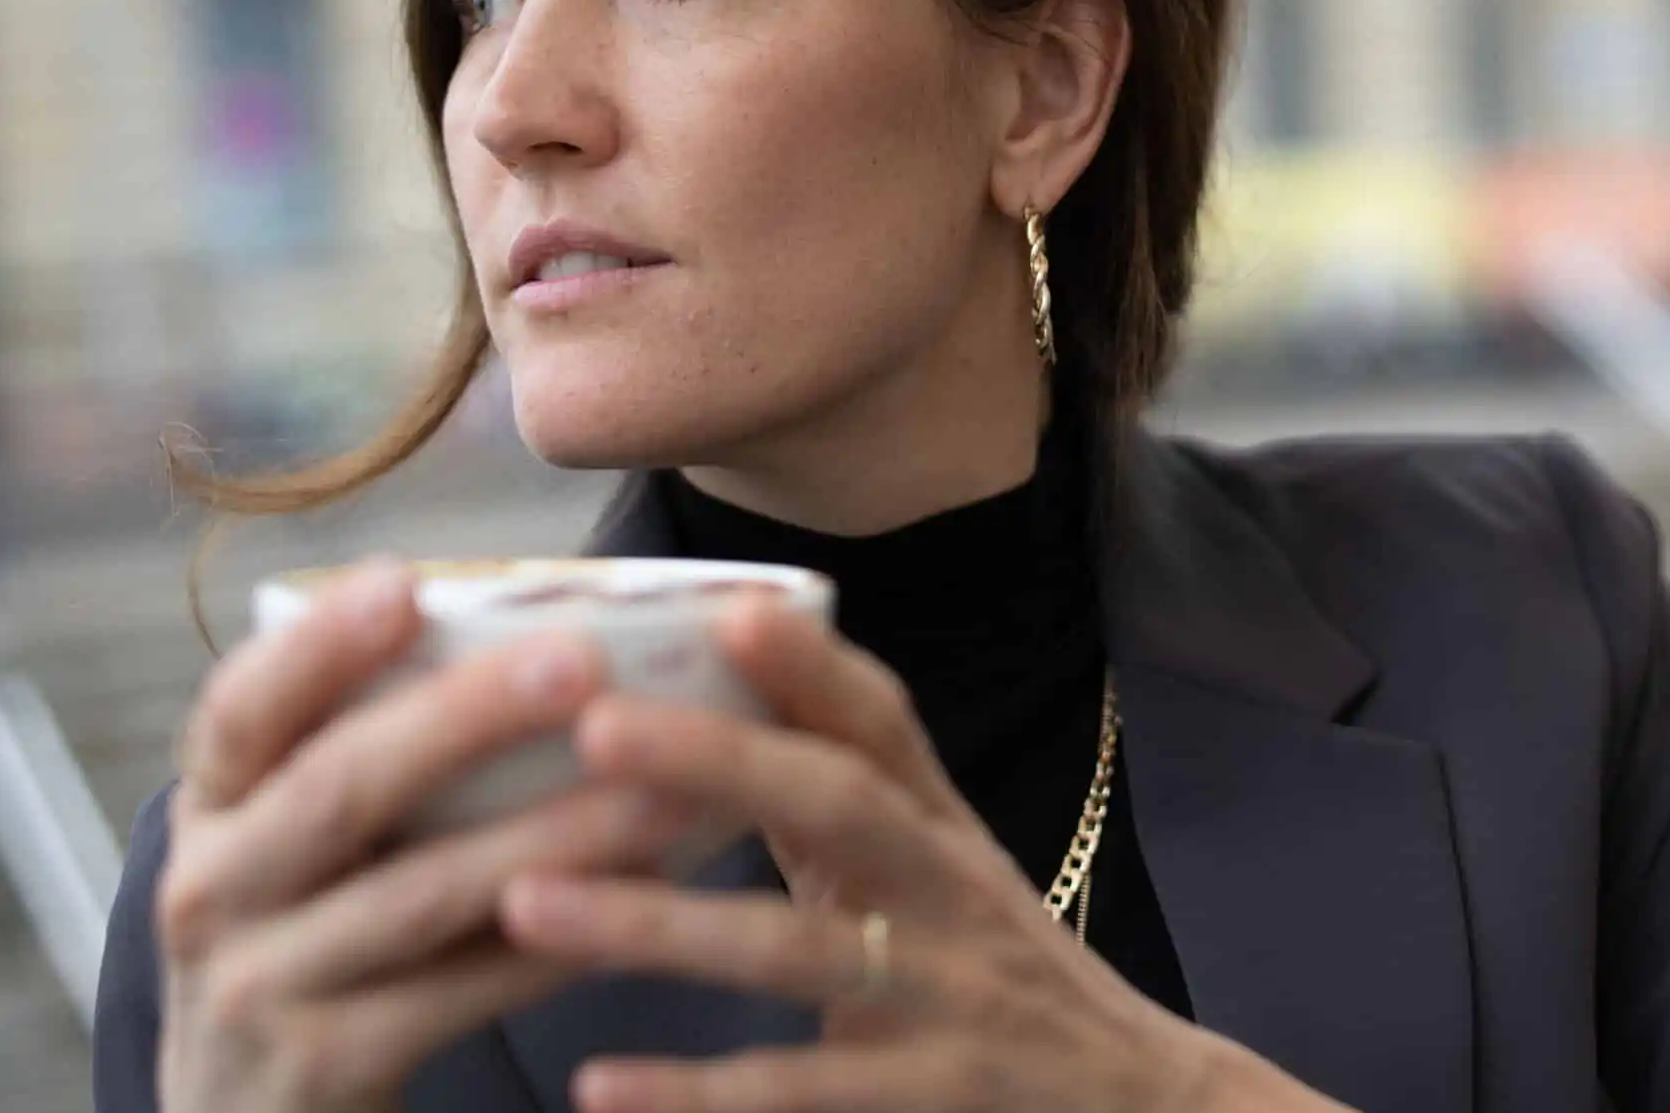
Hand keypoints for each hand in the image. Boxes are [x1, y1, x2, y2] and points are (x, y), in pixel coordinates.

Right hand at [155, 559, 698, 1112]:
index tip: (406, 580)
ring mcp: (259, 988)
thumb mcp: (294, 843)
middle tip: (582, 657)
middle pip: (339, 789)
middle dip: (464, 718)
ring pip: (423, 895)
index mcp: (213, 808)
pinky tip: (651, 893)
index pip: (241, 711)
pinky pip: (464, 992)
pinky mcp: (327, 1066)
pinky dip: (563, 938)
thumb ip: (365, 748)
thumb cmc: (309, 933)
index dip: (318, 647)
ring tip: (668, 787)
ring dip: (555, 834)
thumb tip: (546, 626)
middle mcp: (211, 890)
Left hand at [497, 600, 1351, 1112]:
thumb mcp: (938, 874)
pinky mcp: (934, 1097)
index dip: (811, 665)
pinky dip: (696, 1092)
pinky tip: (598, 1088)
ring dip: (660, 924)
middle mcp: (951, 893)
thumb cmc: (997, 978)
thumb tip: (720, 686)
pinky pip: (802, 1092)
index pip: (882, 724)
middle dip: (719, 759)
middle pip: (842, 805)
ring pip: (797, 948)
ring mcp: (946, 997)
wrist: (1140, 1105)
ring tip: (530, 901)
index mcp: (941, 830)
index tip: (726, 605)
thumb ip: (843, 799)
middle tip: (593, 726)